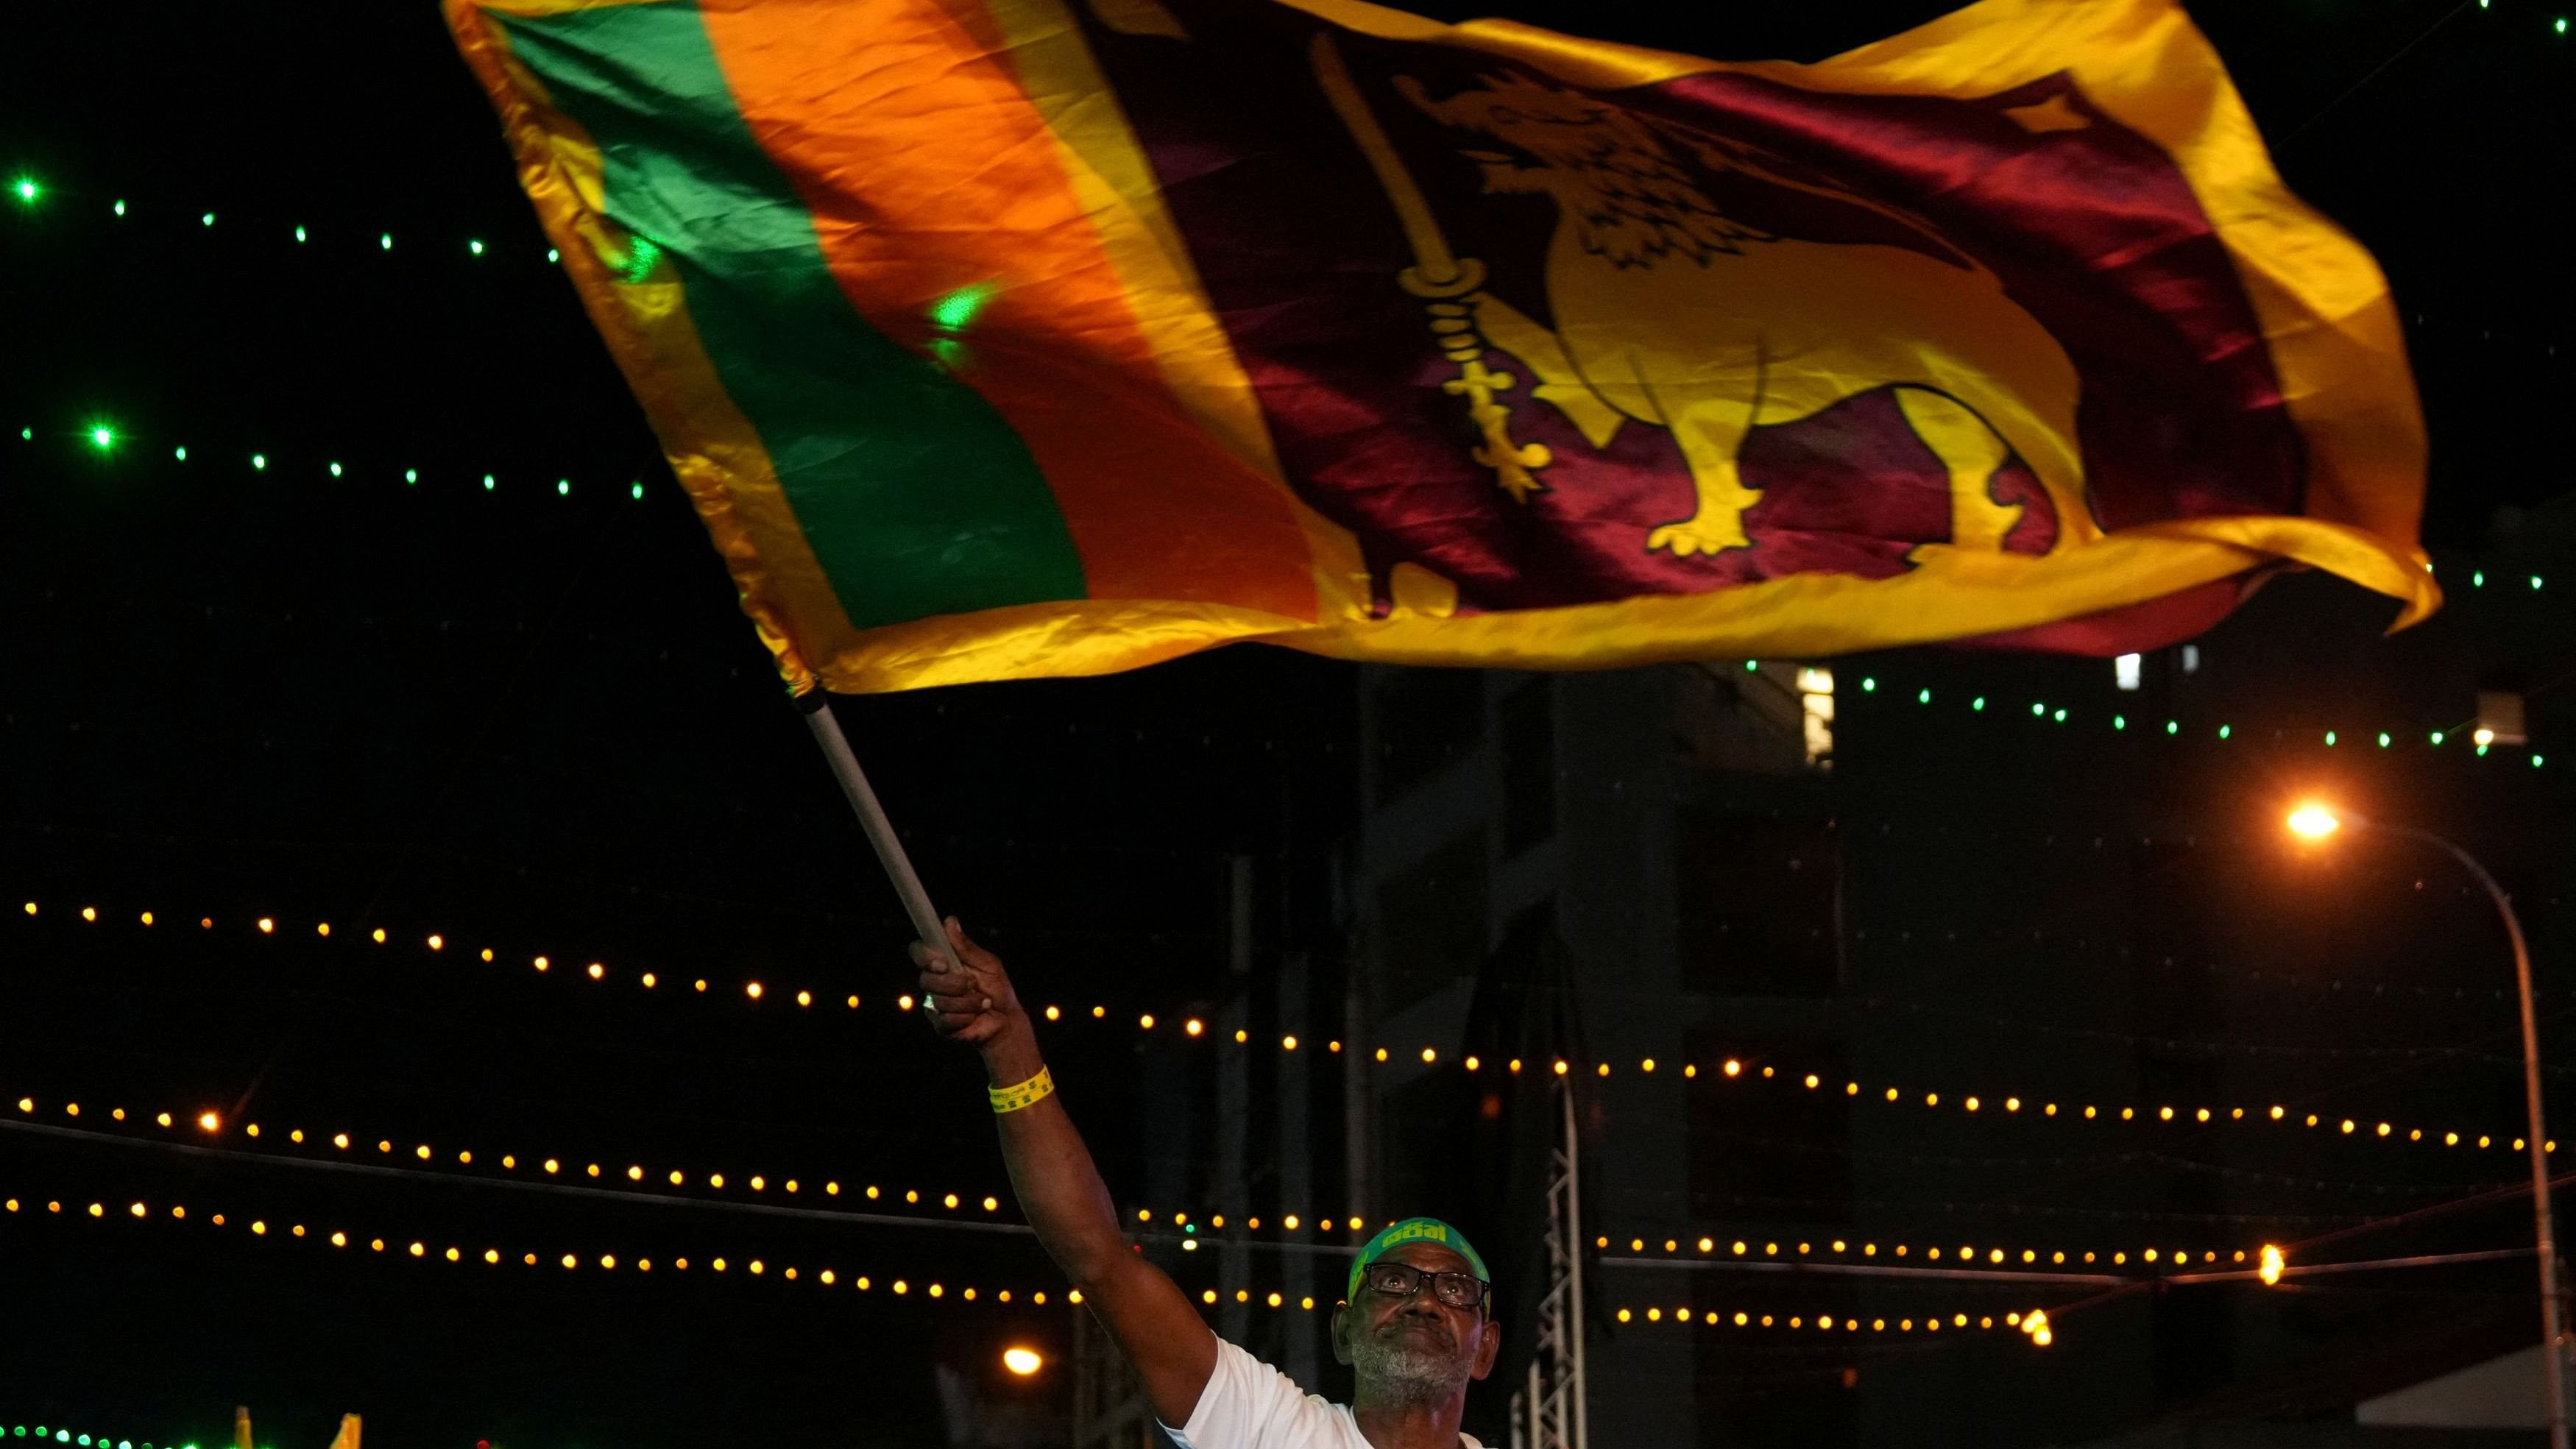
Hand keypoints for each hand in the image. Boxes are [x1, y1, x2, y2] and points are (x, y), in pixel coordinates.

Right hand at [911, 916, 1024, 1049]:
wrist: (1007, 1018)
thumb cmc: (997, 988)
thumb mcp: (988, 964)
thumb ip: (967, 947)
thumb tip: (950, 921)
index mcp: (943, 962)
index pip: (919, 952)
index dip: (925, 957)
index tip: (943, 963)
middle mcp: (935, 982)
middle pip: (925, 979)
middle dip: (954, 984)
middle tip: (973, 984)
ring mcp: (934, 1004)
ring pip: (938, 1001)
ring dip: (967, 1002)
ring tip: (982, 1003)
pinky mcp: (940, 1025)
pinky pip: (944, 1020)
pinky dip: (965, 1018)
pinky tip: (974, 1016)